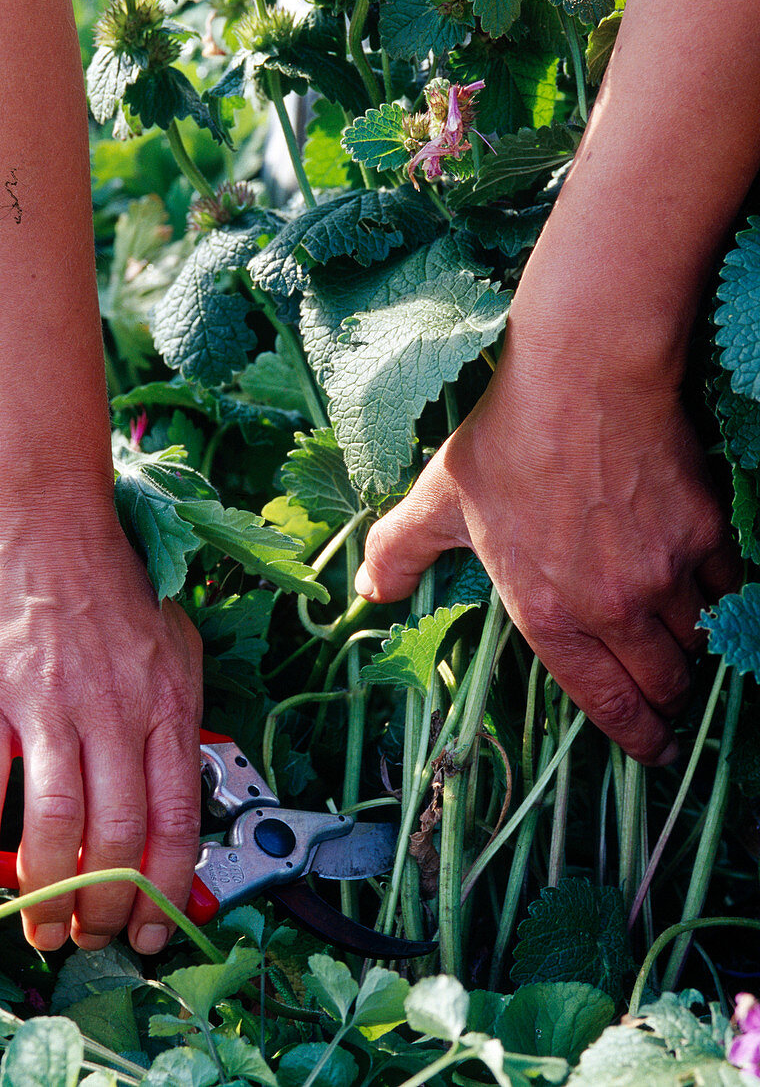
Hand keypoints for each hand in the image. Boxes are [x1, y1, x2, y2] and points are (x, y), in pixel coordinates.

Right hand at [0, 500, 202, 953]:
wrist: (56, 533)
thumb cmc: (118, 593)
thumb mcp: (179, 652)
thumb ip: (183, 722)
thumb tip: (183, 795)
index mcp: (168, 706)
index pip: (177, 819)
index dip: (165, 888)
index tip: (153, 929)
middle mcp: (117, 712)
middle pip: (117, 837)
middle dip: (105, 906)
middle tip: (93, 934)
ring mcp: (55, 709)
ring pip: (55, 828)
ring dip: (49, 892)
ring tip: (45, 923)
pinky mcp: (1, 702)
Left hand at [355, 317, 741, 764]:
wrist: (581, 378)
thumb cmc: (505, 440)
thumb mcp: (436, 501)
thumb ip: (398, 552)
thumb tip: (363, 592)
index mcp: (547, 613)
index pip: (603, 700)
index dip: (635, 736)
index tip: (656, 752)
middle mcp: (611, 608)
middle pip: (664, 682)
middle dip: (668, 701)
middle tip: (671, 700)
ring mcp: (664, 572)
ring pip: (698, 638)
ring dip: (693, 648)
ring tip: (686, 644)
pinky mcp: (704, 532)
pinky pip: (728, 584)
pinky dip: (720, 592)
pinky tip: (705, 584)